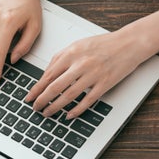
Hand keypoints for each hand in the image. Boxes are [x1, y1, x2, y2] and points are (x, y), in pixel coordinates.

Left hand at [25, 32, 145, 118]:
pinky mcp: (104, 84)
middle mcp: (81, 64)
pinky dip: (76, 110)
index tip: (30, 97)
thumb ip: (61, 57)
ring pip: (68, 96)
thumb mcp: (78, 44)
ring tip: (47, 112)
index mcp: (72, 53)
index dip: (36, 88)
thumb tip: (46, 74)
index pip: (48, 74)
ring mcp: (93, 75)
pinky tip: (68, 115)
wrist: (128, 43)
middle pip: (55, 87)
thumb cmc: (104, 44)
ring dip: (55, 107)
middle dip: (42, 100)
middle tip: (35, 108)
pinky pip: (87, 101)